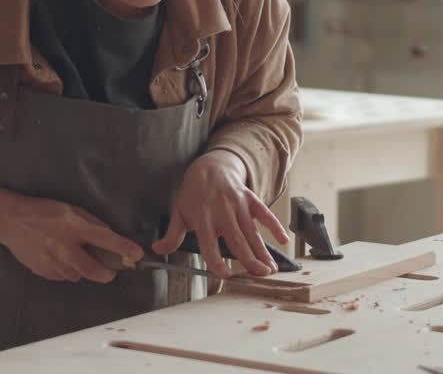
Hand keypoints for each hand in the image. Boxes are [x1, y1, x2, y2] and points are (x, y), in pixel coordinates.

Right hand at [0, 196, 143, 282]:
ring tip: (77, 257)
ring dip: (84, 271)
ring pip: (78, 276)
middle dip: (107, 273)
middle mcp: (64, 246)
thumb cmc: (44, 212)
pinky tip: (62, 259)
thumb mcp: (72, 210)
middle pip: (94, 270)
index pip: (106, 240)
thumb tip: (110, 236)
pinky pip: (63, 277)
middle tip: (110, 271)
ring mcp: (52, 261)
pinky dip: (68, 271)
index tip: (137, 254)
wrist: (11, 220)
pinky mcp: (42, 270)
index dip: (124, 248)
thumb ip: (92, 224)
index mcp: (74, 227)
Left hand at [152, 150, 289, 277]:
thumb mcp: (179, 212)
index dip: (216, 261)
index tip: (225, 275)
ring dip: (263, 251)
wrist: (210, 168)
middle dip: (249, 259)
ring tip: (271, 268)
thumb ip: (172, 234)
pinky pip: (265, 214)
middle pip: (237, 240)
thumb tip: (158, 249)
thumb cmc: (193, 194)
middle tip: (260, 275)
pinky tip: (283, 240)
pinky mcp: (250, 200)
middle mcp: (222, 213)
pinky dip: (275, 226)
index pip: (209, 245)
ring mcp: (238, 205)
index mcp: (203, 219)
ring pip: (252, 232)